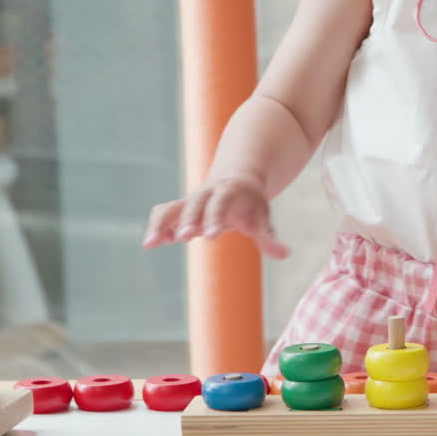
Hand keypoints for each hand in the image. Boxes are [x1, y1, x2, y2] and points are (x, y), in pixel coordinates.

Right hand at [142, 176, 288, 258]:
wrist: (236, 181)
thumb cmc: (251, 204)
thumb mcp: (263, 217)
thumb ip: (269, 237)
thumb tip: (285, 254)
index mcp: (229, 192)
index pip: (221, 203)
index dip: (216, 218)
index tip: (212, 236)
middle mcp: (206, 194)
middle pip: (194, 204)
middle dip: (188, 220)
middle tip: (183, 238)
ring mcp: (191, 201)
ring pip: (171, 208)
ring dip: (161, 224)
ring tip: (151, 244)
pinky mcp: (179, 210)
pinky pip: (164, 215)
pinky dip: (157, 227)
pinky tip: (152, 244)